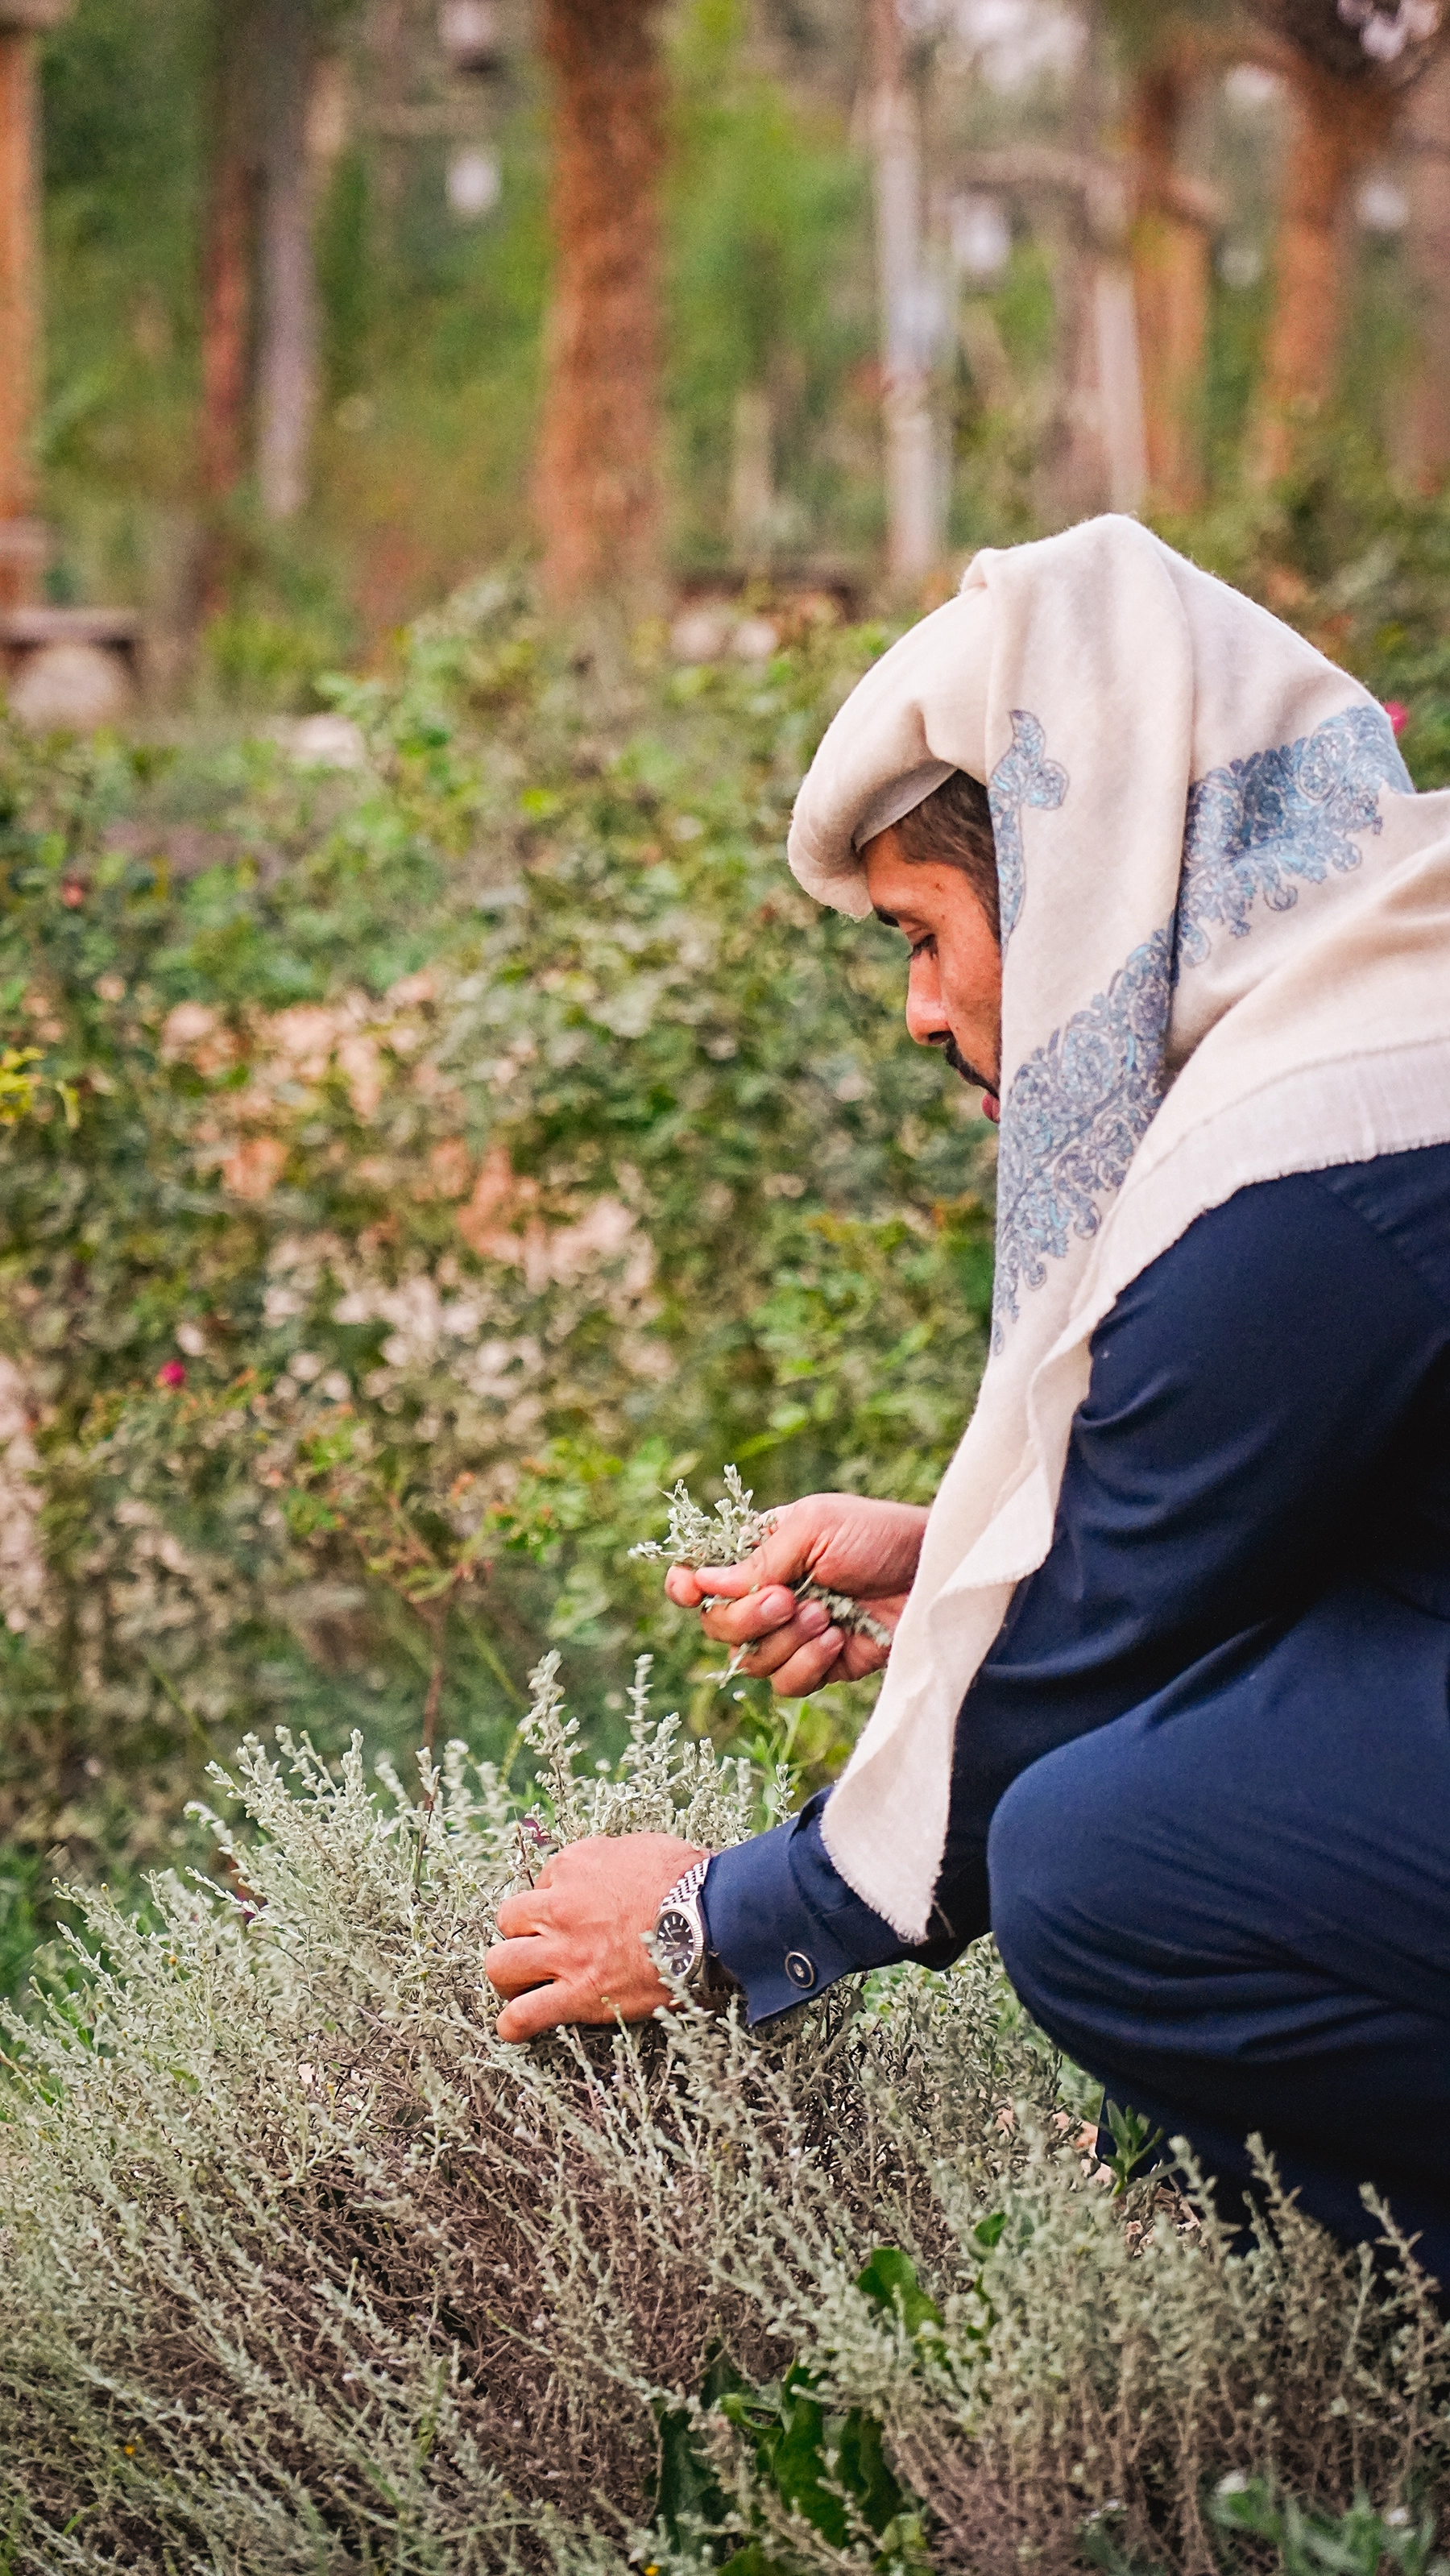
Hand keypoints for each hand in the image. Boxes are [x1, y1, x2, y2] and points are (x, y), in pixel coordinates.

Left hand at [484, 1832, 704, 2041]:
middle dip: (520, 1933)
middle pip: (509, 1919)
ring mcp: (564, 1953)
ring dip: (509, 1975)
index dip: (555, 1898)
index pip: (543, 1881)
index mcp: (575, 1865)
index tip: (573, 1911)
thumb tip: (616, 1867)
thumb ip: (614, 1857)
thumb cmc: (687, 1879)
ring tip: (519, 1985)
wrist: (707, 1917)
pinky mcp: (577, 1994)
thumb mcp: (643, 1846)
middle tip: (537, 1945)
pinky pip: (525, 2014)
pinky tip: (513, 2028)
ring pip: (502, 1964)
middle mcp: (559, 1907)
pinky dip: (514, 2025)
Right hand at [664, 1492, 926, 1696]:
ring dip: (786, 1639)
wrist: (934, 1571)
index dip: (686, 1588)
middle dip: (747, 1617)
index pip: (702, 1578)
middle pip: (718, 1627)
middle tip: (788, 1598)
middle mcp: (769, 1597)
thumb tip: (703, 1584)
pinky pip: (787, 1684)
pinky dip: (808, 1663)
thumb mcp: (813, 1528)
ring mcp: (794, 1636)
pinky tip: (838, 1638)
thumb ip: (757, 1559)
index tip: (688, 1590)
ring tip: (827, 1614)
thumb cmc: (876, 1534)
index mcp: (759, 1556)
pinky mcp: (822, 1667)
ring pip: (750, 1662)